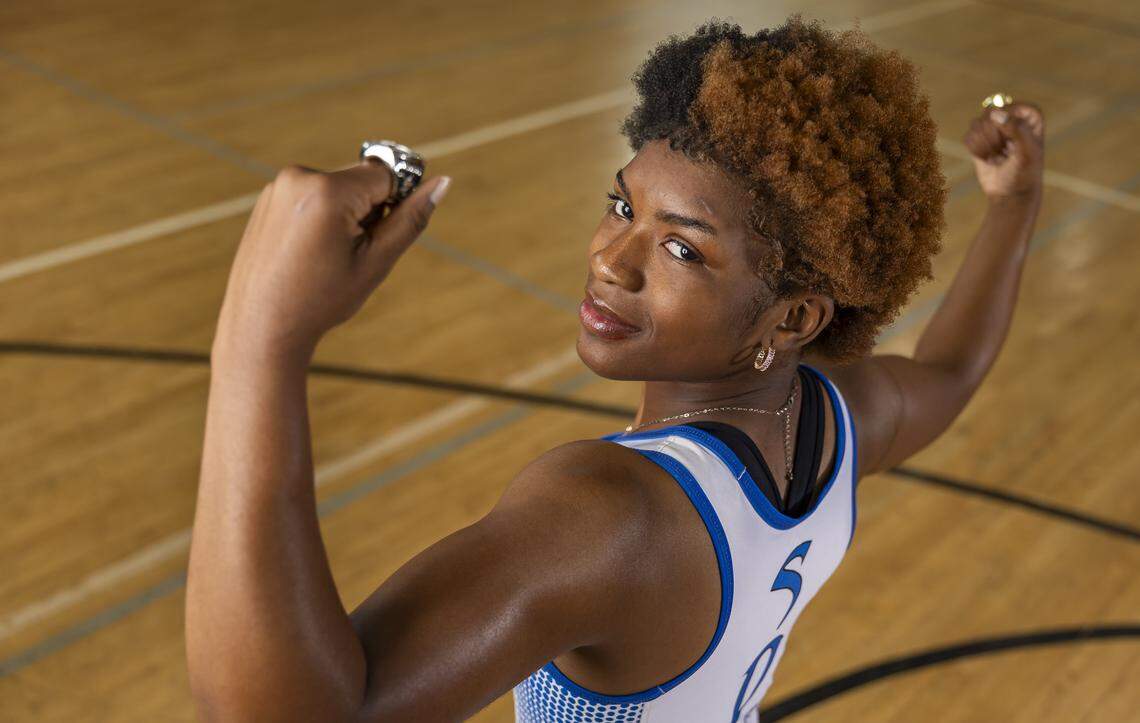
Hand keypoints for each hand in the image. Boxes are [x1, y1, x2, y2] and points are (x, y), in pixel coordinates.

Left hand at [213, 161, 450, 363]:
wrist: (261, 325)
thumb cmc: (321, 299)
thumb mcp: (375, 262)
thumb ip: (410, 220)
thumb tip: (443, 182)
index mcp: (328, 192)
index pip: (386, 174)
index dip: (393, 205)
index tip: (379, 238)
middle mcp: (299, 177)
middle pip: (361, 179)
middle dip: (368, 210)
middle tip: (350, 254)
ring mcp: (279, 185)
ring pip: (338, 188)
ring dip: (345, 214)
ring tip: (326, 257)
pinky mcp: (269, 197)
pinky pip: (312, 196)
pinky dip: (321, 217)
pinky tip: (308, 253)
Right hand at [962, 100, 1044, 201]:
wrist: (1011, 194)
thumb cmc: (1025, 173)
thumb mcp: (1028, 152)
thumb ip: (1017, 129)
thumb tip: (994, 113)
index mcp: (1029, 116)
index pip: (1011, 107)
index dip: (1007, 125)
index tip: (1013, 143)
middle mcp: (1011, 117)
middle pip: (990, 113)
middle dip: (994, 137)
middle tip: (1005, 152)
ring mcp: (993, 128)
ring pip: (976, 124)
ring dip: (985, 146)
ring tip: (997, 157)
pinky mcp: (978, 139)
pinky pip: (968, 137)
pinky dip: (976, 151)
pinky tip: (988, 160)